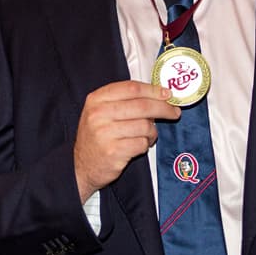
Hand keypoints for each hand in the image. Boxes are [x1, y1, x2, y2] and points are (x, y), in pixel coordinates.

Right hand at [74, 80, 179, 201]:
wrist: (81, 166)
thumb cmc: (97, 136)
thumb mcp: (101, 112)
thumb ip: (125, 100)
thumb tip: (160, 95)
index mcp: (97, 99)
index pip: (132, 88)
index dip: (153, 90)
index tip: (167, 94)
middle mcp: (99, 114)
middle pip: (142, 105)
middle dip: (163, 108)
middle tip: (174, 112)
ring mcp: (105, 133)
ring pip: (145, 126)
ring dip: (152, 131)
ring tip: (147, 135)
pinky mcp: (113, 151)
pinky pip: (142, 143)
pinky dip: (145, 144)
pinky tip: (139, 145)